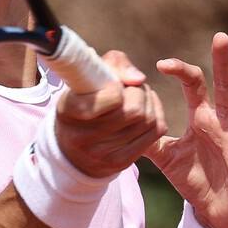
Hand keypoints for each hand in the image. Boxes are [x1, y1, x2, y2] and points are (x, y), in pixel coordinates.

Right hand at [55, 50, 167, 177]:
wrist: (73, 150)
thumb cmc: (83, 101)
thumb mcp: (88, 77)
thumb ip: (114, 64)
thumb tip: (139, 79)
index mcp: (71, 111)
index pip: (113, 97)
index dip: (119, 86)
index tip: (114, 85)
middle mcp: (85, 138)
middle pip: (135, 109)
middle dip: (138, 92)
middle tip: (130, 89)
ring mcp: (104, 154)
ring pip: (148, 119)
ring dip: (148, 102)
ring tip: (136, 98)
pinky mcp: (122, 162)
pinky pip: (156, 131)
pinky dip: (156, 114)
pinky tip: (146, 110)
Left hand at [145, 33, 227, 227]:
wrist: (214, 214)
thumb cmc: (195, 181)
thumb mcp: (167, 160)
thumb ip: (149, 140)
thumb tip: (125, 121)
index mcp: (204, 121)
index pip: (194, 88)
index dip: (180, 74)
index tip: (161, 64)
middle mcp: (226, 127)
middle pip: (226, 89)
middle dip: (223, 65)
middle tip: (220, 36)